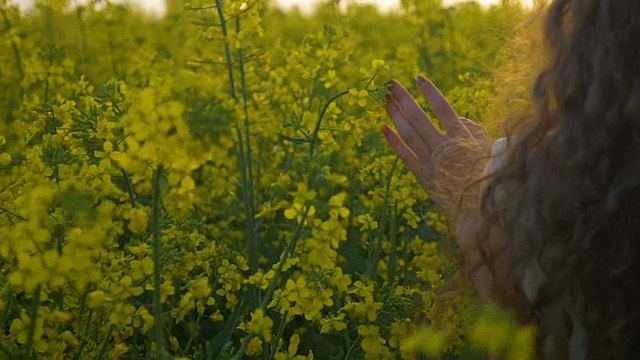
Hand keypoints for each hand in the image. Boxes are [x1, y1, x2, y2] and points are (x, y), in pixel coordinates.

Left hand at [382, 75, 489, 211]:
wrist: (478, 204)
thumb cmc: (486, 172)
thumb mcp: (486, 147)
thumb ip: (471, 128)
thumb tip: (457, 120)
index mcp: (461, 137)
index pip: (442, 108)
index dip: (429, 92)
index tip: (417, 78)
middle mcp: (443, 147)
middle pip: (419, 118)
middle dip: (404, 99)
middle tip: (390, 85)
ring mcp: (430, 161)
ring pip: (408, 134)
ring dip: (395, 116)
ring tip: (385, 101)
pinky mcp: (422, 175)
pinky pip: (404, 155)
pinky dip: (393, 142)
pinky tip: (383, 128)